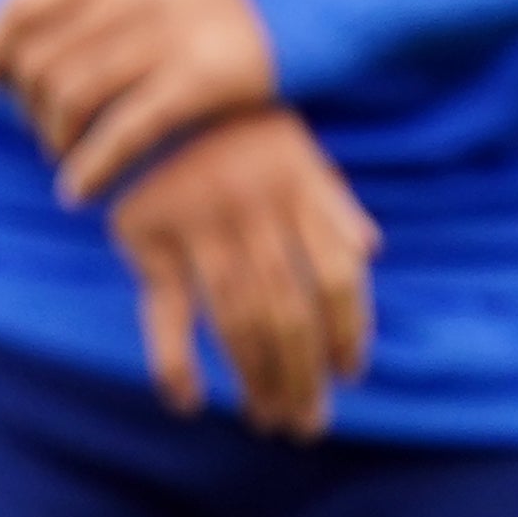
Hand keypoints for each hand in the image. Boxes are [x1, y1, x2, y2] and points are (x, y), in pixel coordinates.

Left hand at [0, 0, 282, 201]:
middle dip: (29, 105)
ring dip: (54, 139)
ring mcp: (172, 31)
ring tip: (64, 157)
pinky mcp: (205, 78)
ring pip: (72, 97)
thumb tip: (18, 31)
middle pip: (42, 59)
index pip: (21, 4)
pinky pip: (124, 132)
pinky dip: (91, 168)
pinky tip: (78, 191)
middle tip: (44, 129)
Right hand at [106, 107, 383, 436]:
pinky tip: (188, 400)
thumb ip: (333, 201)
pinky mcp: (146, 235)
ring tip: (266, 420)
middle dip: (301, 376)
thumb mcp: (297, 151)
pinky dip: (173, 360)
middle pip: (288, 311)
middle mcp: (254, 208)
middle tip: (306, 425)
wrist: (154, 91)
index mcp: (299, 188)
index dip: (349, 330)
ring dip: (255, 380)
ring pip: (236, 320)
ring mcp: (198, 223)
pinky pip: (164, 310)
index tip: (348, 374)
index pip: (337, 276)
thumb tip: (371, 248)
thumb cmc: (238, 129)